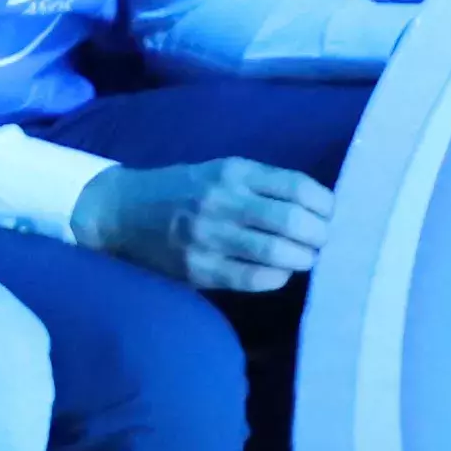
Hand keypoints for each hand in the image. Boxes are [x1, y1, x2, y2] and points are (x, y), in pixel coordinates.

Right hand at [74, 156, 329, 294]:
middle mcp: (223, 200)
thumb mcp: (218, 172)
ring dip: (303, 258)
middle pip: (293, 220)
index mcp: (232, 171)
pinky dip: (277, 278)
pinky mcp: (199, 268)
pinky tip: (279, 273)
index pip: (296, 185)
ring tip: (306, 258)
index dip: (325, 203)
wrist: (119, 211)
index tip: (332, 213)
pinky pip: (253, 278)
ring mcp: (210, 236)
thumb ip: (261, 185)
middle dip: (320, 234)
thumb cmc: (179, 190)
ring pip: (278, 252)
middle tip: (324, 240)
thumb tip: (317, 208)